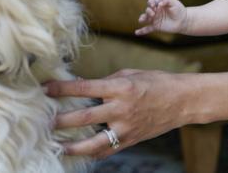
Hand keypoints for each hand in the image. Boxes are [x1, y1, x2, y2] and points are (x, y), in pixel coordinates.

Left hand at [46, 70, 190, 158]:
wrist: (182, 100)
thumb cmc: (156, 82)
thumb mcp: (130, 74)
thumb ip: (107, 81)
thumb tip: (85, 87)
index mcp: (120, 87)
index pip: (83, 87)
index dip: (61, 89)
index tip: (45, 88)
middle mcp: (121, 108)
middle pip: (84, 117)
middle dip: (61, 120)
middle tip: (45, 121)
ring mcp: (126, 127)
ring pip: (93, 142)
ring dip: (73, 146)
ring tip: (59, 146)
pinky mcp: (131, 139)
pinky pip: (107, 150)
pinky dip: (93, 153)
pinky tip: (81, 153)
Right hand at [135, 0, 187, 34]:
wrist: (182, 20)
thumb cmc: (178, 10)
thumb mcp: (174, 3)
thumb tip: (160, 3)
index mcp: (159, 4)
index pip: (152, 1)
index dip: (151, 2)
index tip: (155, 5)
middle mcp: (155, 11)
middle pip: (148, 9)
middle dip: (149, 11)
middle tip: (153, 13)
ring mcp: (155, 19)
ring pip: (145, 18)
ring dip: (143, 18)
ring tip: (142, 20)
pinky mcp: (156, 26)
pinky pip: (147, 29)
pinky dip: (142, 31)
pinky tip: (136, 33)